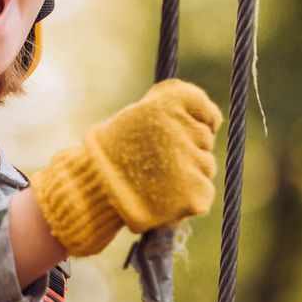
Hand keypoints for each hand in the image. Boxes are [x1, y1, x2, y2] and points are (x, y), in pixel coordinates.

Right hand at [28, 79, 220, 257]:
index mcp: (168, 106)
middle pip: (205, 140)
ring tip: (155, 179)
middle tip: (156, 161)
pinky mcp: (196, 193)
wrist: (93, 191)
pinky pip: (203, 190)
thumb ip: (169, 110)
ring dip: (188, 173)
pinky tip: (163, 196)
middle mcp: (183, 130)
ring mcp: (192, 164)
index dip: (205, 120)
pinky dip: (188, 196)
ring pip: (205, 166)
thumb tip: (209, 117)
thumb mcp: (135, 116)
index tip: (196, 128)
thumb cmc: (112, 152)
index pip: (207, 111)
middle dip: (188, 149)